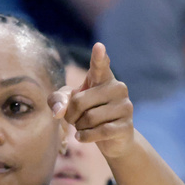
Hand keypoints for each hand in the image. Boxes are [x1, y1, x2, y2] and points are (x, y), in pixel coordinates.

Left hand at [50, 42, 133, 160]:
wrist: (111, 138)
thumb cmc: (87, 113)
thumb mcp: (68, 103)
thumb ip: (58, 100)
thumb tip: (59, 112)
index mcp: (103, 78)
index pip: (100, 65)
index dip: (98, 57)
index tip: (98, 47)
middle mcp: (117, 88)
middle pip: (79, 101)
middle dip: (70, 115)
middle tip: (75, 119)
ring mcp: (125, 106)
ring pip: (89, 118)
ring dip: (79, 127)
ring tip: (85, 126)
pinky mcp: (126, 126)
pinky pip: (99, 132)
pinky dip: (85, 137)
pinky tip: (83, 137)